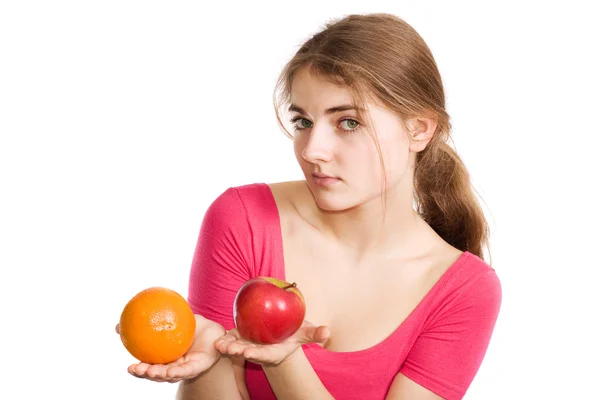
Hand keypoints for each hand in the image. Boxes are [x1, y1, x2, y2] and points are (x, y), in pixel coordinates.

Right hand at [116, 314, 224, 382]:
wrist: (215, 330)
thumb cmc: (192, 326)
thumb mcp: (171, 320)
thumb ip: (150, 320)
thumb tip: (122, 321)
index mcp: (167, 358)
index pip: (151, 367)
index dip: (140, 370)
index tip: (129, 367)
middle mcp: (175, 366)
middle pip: (157, 374)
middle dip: (145, 374)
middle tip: (134, 369)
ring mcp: (186, 368)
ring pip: (170, 375)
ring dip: (159, 375)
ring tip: (150, 371)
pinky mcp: (198, 366)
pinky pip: (187, 370)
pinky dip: (178, 371)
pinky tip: (170, 371)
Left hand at [214, 321, 329, 365]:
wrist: (283, 333)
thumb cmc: (295, 333)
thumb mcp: (306, 333)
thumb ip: (316, 334)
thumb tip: (327, 332)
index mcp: (273, 351)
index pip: (264, 353)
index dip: (256, 353)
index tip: (247, 352)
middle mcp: (259, 349)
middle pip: (247, 351)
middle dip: (237, 351)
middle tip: (229, 349)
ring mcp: (250, 343)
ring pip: (236, 346)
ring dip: (227, 346)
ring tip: (219, 345)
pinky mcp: (242, 336)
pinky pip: (232, 337)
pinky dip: (225, 338)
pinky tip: (216, 338)